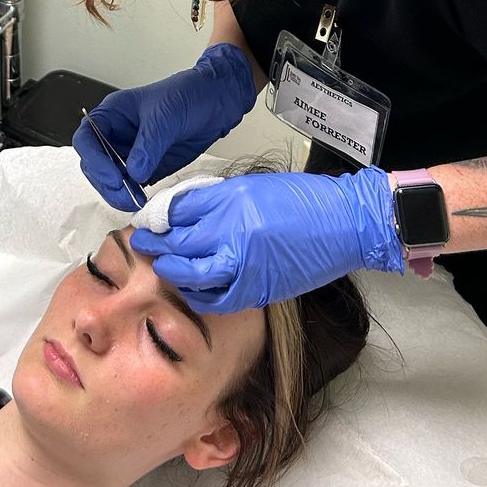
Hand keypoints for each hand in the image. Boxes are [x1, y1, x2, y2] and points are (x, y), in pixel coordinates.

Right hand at [71, 44, 257, 210]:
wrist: (216, 101)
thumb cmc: (188, 94)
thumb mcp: (165, 116)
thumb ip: (147, 145)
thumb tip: (133, 173)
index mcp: (113, 114)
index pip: (87, 139)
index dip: (94, 159)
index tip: (112, 176)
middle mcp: (117, 134)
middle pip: (94, 164)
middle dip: (105, 182)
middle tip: (124, 194)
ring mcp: (131, 152)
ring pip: (110, 179)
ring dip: (118, 193)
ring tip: (135, 201)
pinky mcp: (147, 167)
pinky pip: (131, 185)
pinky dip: (133, 195)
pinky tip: (143, 199)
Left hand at [129, 166, 403, 310]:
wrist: (344, 223)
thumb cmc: (302, 200)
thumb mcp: (251, 187)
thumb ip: (216, 199)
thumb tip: (182, 212)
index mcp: (231, 199)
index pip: (178, 210)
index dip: (157, 217)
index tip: (147, 221)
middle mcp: (232, 230)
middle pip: (178, 241)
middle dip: (154, 244)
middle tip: (143, 243)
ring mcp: (243, 262)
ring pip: (189, 273)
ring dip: (171, 270)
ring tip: (163, 266)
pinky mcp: (257, 288)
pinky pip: (215, 298)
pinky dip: (198, 295)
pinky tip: (192, 289)